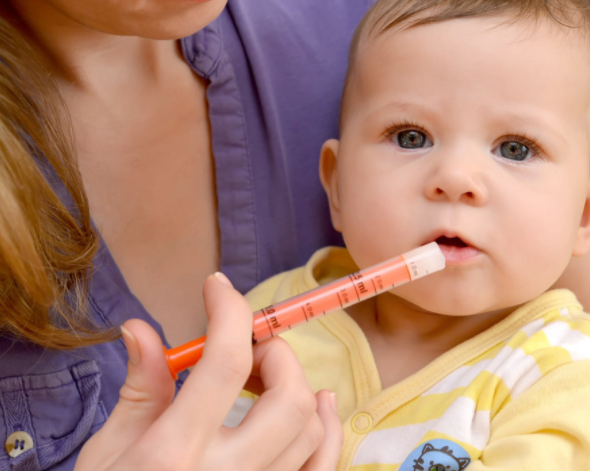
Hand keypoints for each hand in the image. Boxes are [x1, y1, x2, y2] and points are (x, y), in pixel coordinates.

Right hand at [76, 273, 342, 470]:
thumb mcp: (108, 451)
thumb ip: (139, 388)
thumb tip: (141, 329)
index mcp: (174, 452)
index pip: (225, 363)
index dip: (230, 313)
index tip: (219, 288)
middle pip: (286, 396)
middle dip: (273, 353)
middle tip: (247, 347)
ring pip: (311, 429)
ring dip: (300, 387)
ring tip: (271, 374)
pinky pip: (323, 466)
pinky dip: (328, 430)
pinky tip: (318, 406)